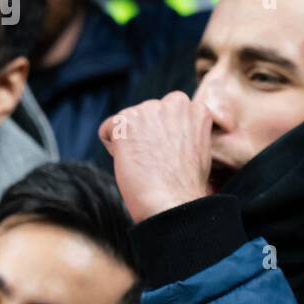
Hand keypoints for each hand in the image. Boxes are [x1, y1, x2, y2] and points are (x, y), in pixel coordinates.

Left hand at [99, 92, 213, 222]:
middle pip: (146, 114)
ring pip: (127, 120)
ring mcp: (150, 109)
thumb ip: (184, 133)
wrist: (170, 201)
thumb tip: (169, 135)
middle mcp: (175, 103)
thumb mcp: (196, 151)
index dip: (161, 137)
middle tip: (152, 162)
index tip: (165, 156)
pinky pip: (107, 129)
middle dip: (144, 134)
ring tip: (143, 163)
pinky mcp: (127, 120)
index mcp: (196, 110)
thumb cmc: (183, 188)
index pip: (168, 112)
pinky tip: (128, 162)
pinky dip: (112, 147)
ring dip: (128, 141)